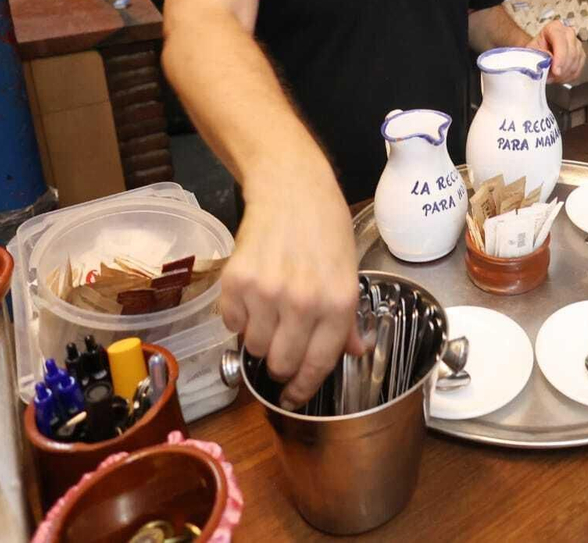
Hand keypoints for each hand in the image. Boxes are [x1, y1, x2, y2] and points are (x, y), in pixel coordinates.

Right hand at [221, 164, 363, 407]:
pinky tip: (253, 296)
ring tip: (270, 312)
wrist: (292, 189)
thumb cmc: (326, 230)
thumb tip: (356, 352)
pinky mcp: (236, 282)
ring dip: (260, 339)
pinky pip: (231, 324)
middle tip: (281, 349)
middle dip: (280, 365)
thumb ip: (349, 319)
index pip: (319, 363)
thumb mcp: (349, 273)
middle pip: (281, 364)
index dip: (303, 387)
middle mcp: (303, 302)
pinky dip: (239, 318)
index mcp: (338, 303)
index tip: (293, 397)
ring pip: (254, 347)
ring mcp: (267, 293)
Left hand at [532, 19, 584, 82]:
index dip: (560, 58)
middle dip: (562, 69)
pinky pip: (579, 68)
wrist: (541, 50)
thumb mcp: (532, 50)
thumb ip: (539, 55)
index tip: (556, 71)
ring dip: (565, 74)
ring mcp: (576, 43)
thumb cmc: (536, 49)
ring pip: (576, 62)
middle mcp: (568, 33)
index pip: (561, 41)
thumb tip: (548, 61)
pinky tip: (560, 77)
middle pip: (571, 52)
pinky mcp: (581, 54)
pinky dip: (570, 76)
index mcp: (554, 28)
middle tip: (552, 77)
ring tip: (553, 78)